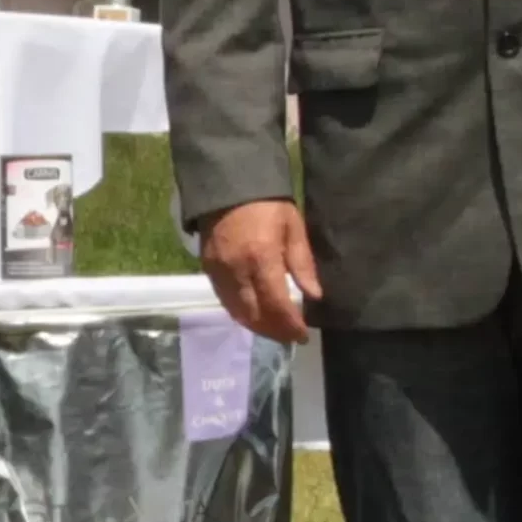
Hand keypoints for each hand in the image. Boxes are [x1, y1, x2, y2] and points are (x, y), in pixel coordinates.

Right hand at [200, 199, 319, 344]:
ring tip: (274, 330)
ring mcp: (219, 271)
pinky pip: (224, 300)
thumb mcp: (293, 227)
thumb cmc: (268, 204)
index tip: (303, 334)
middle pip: (254, 315)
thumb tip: (314, 296)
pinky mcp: (207, 269)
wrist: (228, 185)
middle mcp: (237, 270)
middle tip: (290, 337)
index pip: (277, 304)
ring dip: (257, 326)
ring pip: (236, 312)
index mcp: (263, 257)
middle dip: (274, 331)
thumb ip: (303, 264)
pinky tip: (253, 314)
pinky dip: (240, 313)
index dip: (290, 325)